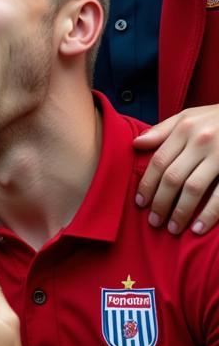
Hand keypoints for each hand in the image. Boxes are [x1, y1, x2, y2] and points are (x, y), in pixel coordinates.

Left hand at [134, 106, 218, 234]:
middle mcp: (200, 142)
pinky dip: (209, 214)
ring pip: (193, 188)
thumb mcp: (188, 116)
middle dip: (160, 202)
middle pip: (172, 177)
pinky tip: (198, 228)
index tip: (140, 203)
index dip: (147, 184)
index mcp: (184, 129)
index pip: (159, 161)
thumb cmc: (216, 118)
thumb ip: (162, 130)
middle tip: (154, 221)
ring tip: (172, 229)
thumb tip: (135, 144)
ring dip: (181, 212)